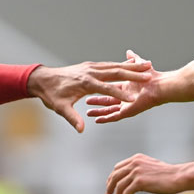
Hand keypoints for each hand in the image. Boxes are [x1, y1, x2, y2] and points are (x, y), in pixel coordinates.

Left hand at [27, 59, 151, 131]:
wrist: (43, 79)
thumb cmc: (52, 95)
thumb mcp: (60, 108)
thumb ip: (73, 118)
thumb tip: (81, 129)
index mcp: (85, 83)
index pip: (107, 89)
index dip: (121, 94)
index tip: (135, 99)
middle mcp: (90, 72)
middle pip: (115, 72)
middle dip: (133, 74)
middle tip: (149, 76)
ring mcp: (91, 67)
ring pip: (114, 66)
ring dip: (131, 67)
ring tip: (147, 67)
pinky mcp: (90, 66)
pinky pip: (109, 65)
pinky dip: (121, 65)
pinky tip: (132, 65)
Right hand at [86, 50, 160, 122]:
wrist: (163, 86)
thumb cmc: (154, 76)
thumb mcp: (139, 63)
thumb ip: (134, 60)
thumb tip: (130, 52)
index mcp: (126, 85)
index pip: (110, 86)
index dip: (101, 87)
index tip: (92, 86)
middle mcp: (124, 95)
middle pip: (108, 98)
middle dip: (97, 100)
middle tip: (87, 101)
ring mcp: (126, 104)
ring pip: (109, 108)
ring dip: (99, 110)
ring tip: (89, 113)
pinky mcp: (127, 111)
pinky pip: (114, 116)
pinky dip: (105, 118)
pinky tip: (97, 120)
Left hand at [107, 153, 185, 193]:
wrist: (178, 177)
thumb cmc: (168, 174)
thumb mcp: (152, 167)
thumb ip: (141, 170)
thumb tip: (132, 179)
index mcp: (136, 158)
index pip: (118, 167)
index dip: (112, 176)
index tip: (110, 184)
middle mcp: (134, 163)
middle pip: (115, 175)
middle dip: (110, 185)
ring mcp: (136, 172)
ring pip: (119, 185)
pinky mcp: (139, 182)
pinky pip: (125, 193)